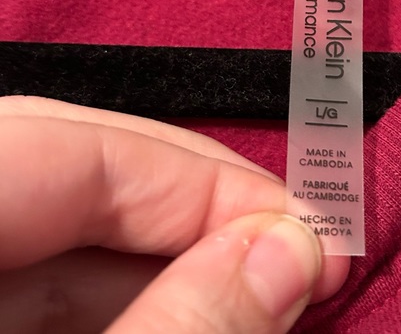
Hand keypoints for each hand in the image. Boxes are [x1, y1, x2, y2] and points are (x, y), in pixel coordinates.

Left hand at [0, 97, 349, 332]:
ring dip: (169, 256)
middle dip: (197, 210)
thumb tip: (291, 255)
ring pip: (67, 220)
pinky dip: (119, 289)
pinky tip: (184, 307)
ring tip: (255, 286)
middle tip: (289, 254)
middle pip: (80, 167)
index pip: (87, 147)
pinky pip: (36, 265)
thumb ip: (180, 330)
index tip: (301, 225)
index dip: (204, 179)